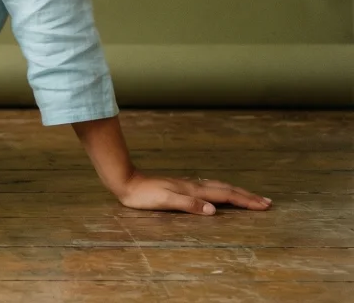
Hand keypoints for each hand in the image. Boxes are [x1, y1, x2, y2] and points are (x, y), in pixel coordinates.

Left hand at [114, 171, 270, 214]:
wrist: (126, 181)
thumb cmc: (144, 195)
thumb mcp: (165, 201)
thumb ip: (189, 204)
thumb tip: (214, 210)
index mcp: (194, 190)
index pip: (226, 195)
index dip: (245, 201)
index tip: (264, 206)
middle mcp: (195, 185)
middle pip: (227, 189)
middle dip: (247, 196)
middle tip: (267, 203)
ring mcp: (189, 185)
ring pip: (219, 187)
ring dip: (237, 192)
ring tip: (251, 197)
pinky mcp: (182, 187)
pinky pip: (210, 188)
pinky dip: (222, 191)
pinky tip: (221, 192)